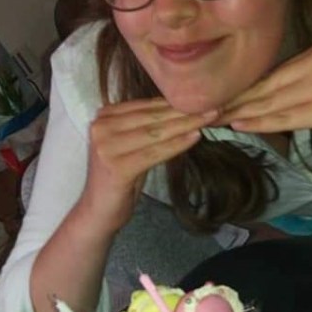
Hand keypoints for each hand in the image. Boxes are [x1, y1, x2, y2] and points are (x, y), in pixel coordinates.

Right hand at [80, 97, 217, 231]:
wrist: (98, 212)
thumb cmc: (119, 180)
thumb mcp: (130, 147)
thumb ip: (145, 127)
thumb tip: (179, 110)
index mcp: (103, 117)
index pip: (145, 106)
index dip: (174, 102)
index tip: (202, 99)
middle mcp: (101, 127)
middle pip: (151, 117)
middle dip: (184, 112)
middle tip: (213, 107)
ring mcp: (106, 147)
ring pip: (155, 132)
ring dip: (185, 125)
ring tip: (208, 119)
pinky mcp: (116, 167)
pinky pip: (154, 152)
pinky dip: (177, 145)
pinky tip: (195, 138)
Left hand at [219, 45, 311, 153]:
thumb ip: (301, 86)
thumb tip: (265, 99)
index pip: (270, 75)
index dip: (242, 89)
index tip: (217, 98)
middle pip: (266, 87)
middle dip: (234, 101)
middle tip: (205, 111)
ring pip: (272, 102)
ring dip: (241, 113)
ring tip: (216, 120)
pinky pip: (286, 118)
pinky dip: (261, 123)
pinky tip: (241, 125)